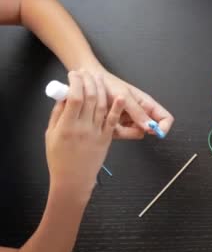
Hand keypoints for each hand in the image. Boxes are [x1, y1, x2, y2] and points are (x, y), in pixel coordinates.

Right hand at [46, 70, 123, 196]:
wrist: (73, 179)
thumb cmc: (59, 158)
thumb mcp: (51, 134)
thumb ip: (57, 115)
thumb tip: (63, 97)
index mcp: (67, 126)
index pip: (74, 98)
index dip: (75, 83)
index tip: (74, 74)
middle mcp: (83, 127)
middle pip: (90, 98)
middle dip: (89, 81)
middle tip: (86, 72)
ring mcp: (97, 133)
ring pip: (102, 106)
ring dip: (102, 90)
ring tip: (99, 77)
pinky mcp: (107, 138)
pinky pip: (113, 121)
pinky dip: (118, 108)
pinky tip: (120, 97)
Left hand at [93, 68, 173, 139]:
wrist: (90, 84)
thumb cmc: (108, 84)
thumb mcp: (124, 96)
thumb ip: (138, 112)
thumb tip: (151, 127)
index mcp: (147, 104)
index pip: (165, 119)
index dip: (163, 127)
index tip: (153, 131)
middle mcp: (141, 114)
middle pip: (149, 130)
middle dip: (138, 129)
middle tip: (125, 121)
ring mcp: (131, 121)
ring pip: (135, 134)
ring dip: (123, 129)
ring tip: (112, 116)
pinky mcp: (120, 127)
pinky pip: (122, 135)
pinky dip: (114, 130)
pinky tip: (106, 119)